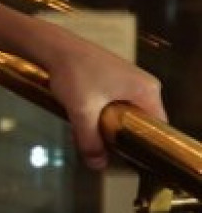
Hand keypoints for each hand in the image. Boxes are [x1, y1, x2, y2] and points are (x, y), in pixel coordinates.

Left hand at [40, 30, 165, 169]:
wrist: (54, 47)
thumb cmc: (73, 73)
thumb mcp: (82, 111)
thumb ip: (90, 140)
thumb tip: (98, 165)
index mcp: (147, 90)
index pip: (157, 126)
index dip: (144, 143)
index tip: (129, 157)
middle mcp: (144, 84)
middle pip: (142, 120)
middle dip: (124, 136)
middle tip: (108, 150)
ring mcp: (130, 80)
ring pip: (127, 113)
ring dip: (111, 126)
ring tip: (95, 136)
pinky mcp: (116, 79)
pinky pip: (117, 104)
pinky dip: (104, 114)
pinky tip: (87, 121)